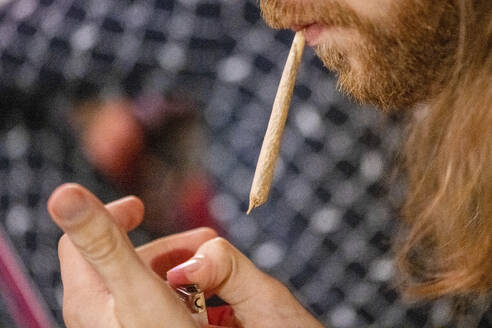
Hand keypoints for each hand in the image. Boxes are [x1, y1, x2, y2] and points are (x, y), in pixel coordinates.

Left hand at [49, 183, 323, 327]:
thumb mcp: (138, 289)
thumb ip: (105, 243)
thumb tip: (63, 193)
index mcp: (85, 297)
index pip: (78, 241)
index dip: (110, 217)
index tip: (140, 209)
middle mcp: (96, 312)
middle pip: (124, 259)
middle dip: (167, 247)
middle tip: (199, 246)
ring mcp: (118, 323)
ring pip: (146, 280)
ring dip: (180, 268)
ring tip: (211, 276)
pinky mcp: (139, 327)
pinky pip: (158, 301)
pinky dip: (183, 292)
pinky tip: (207, 301)